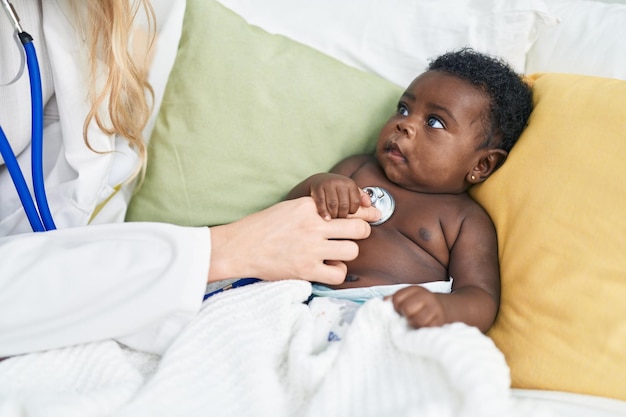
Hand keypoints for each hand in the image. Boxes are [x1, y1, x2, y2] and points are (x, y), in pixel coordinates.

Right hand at [208, 197, 379, 284]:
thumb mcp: (289, 208)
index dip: (366, 211)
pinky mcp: (307, 269)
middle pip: (359, 228)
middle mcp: (313, 225)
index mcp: (309, 207)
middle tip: (351, 236)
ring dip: (347, 253)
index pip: (349, 207)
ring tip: (335, 253)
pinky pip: (339, 273)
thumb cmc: (263, 227)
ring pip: (353, 250)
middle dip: (360, 232)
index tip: (373, 214)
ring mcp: (311, 248)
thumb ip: (314, 209)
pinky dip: (337, 272)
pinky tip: (328, 267)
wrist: (239, 247)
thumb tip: (340, 211)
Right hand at [308, 173, 371, 219]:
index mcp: (350, 184)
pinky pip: (321, 203)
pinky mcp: (317, 188)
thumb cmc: (337, 190)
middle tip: (340, 220)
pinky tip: (326, 218)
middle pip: (345, 205)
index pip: (356, 202)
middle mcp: (339, 182)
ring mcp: (327, 184)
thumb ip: (361, 198)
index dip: (353, 212)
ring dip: (334, 215)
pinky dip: (324, 212)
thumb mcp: (350, 191)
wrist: (319, 181)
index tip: (349, 214)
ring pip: (333, 205)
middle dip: (343, 215)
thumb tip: (369, 205)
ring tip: (333, 220)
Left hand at [390, 286, 446, 328]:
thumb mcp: (407, 297)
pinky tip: (422, 327)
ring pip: (417, 320)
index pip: (397, 299)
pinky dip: (422, 330)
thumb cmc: (420, 305)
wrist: (445, 308)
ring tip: (415, 323)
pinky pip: (427, 328)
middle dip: (406, 315)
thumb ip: (393, 299)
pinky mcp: (441, 321)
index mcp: (415, 289)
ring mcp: (435, 308)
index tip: (400, 310)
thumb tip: (384, 302)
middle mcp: (426, 296)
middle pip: (407, 309)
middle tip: (409, 317)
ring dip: (414, 324)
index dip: (396, 307)